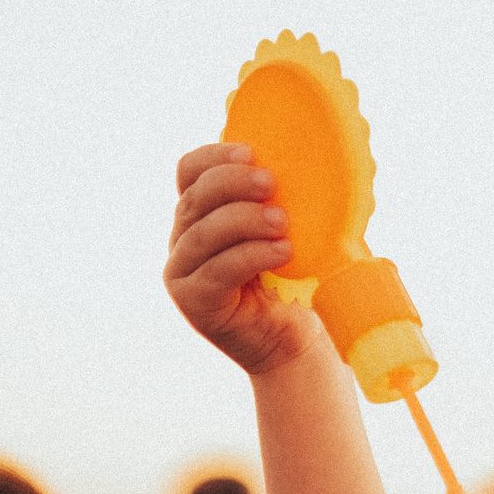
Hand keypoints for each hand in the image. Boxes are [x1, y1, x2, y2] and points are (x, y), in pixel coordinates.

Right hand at [164, 142, 321, 375]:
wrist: (295, 341)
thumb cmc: (295, 281)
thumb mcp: (287, 232)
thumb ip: (281, 199)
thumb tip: (311, 159)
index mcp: (201, 213)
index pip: (189, 172)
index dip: (213, 158)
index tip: (250, 153)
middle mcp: (184, 238)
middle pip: (195, 198)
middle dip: (232, 183)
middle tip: (271, 183)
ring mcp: (182, 271)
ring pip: (204, 233)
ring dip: (244, 220)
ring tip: (283, 222)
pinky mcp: (193, 300)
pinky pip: (217, 270)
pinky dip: (251, 256)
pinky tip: (282, 251)